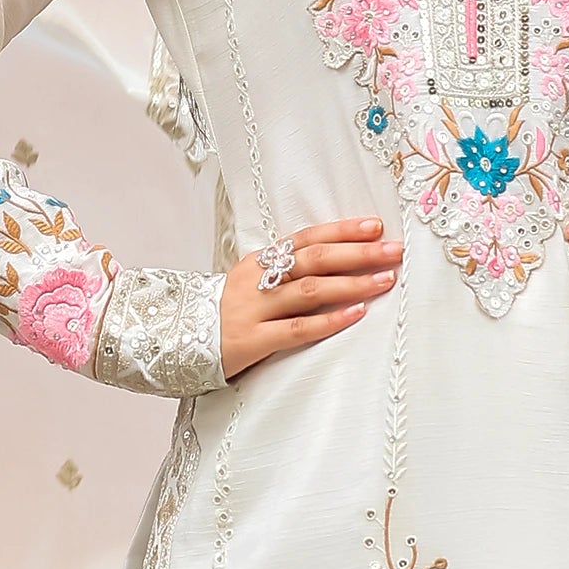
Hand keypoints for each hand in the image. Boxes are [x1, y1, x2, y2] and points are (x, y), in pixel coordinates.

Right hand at [219, 217, 402, 379]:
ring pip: (310, 291)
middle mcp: (257, 280)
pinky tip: (356, 314)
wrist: (174, 342)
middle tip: (394, 250)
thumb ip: (284, 273)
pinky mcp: (252, 341)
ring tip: (385, 280)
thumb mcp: (250, 284)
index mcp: (258, 261)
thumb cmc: (224, 314)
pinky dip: (330, 321)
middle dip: (358, 253)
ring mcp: (253, 309)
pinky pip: (297, 330)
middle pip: (314, 259)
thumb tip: (336, 261)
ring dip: (352, 283)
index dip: (341, 230)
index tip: (375, 227)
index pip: (306, 238)